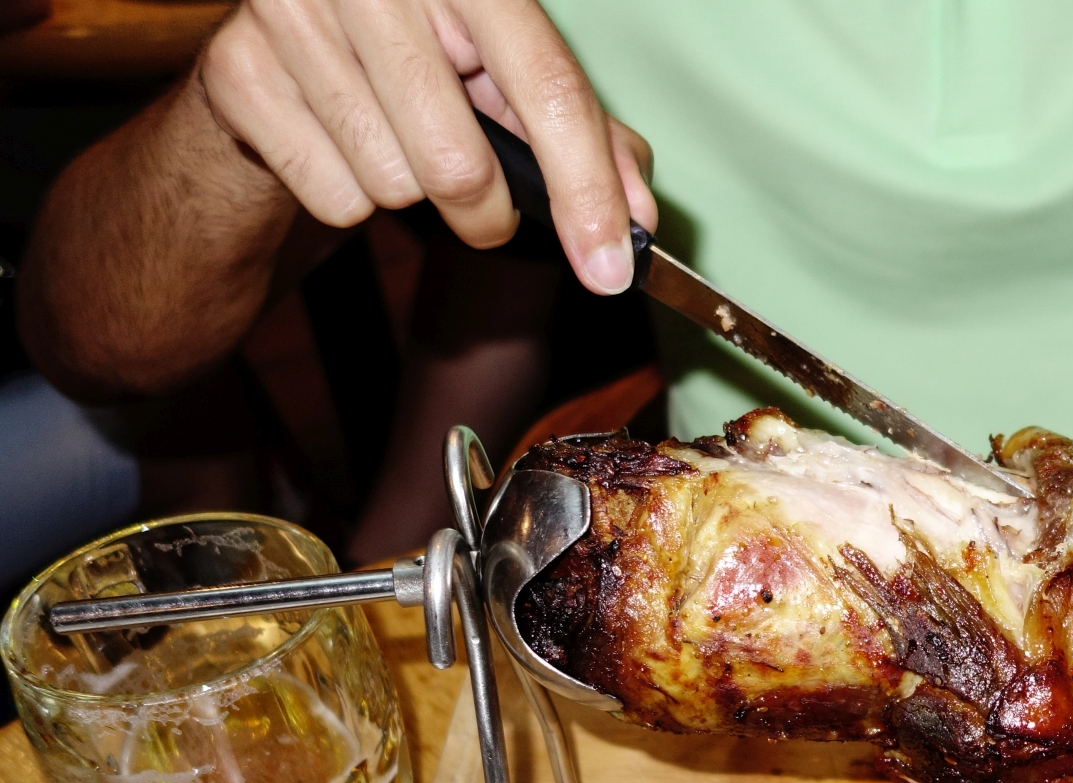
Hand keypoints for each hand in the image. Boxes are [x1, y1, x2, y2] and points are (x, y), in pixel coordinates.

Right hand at [198, 0, 656, 293]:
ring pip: (397, 185)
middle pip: (463, 162)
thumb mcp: (504, 76)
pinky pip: (334, 197)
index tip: (609, 266)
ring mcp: (294, 13)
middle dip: (487, 215)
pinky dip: (345, 196)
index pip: (548, 86)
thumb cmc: (413, 64)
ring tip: (388, 138)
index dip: (588, 189)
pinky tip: (333, 141)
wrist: (275, 60)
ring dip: (408, 193)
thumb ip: (583, 136)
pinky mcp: (237, 70)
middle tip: (480, 202)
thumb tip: (634, 219)